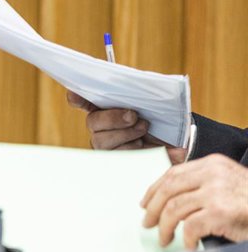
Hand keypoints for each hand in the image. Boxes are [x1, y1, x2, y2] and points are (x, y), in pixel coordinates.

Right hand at [66, 92, 185, 163]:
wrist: (177, 143)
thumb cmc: (159, 117)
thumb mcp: (151, 101)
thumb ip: (141, 91)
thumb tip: (136, 86)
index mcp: (103, 108)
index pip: (81, 101)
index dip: (77, 98)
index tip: (76, 95)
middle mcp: (100, 128)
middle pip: (93, 123)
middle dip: (113, 119)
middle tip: (133, 116)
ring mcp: (108, 148)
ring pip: (104, 143)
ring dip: (127, 135)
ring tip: (146, 130)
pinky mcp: (122, 165)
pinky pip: (127, 161)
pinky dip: (148, 152)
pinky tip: (162, 148)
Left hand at [141, 153, 247, 247]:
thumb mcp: (228, 182)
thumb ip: (203, 183)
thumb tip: (169, 196)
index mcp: (211, 164)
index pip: (173, 174)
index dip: (154, 189)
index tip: (145, 203)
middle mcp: (211, 174)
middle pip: (168, 189)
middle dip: (153, 209)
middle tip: (147, 224)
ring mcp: (216, 192)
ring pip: (174, 209)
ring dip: (165, 227)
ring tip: (164, 239)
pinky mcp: (221, 211)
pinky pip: (191, 226)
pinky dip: (186, 238)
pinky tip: (188, 245)